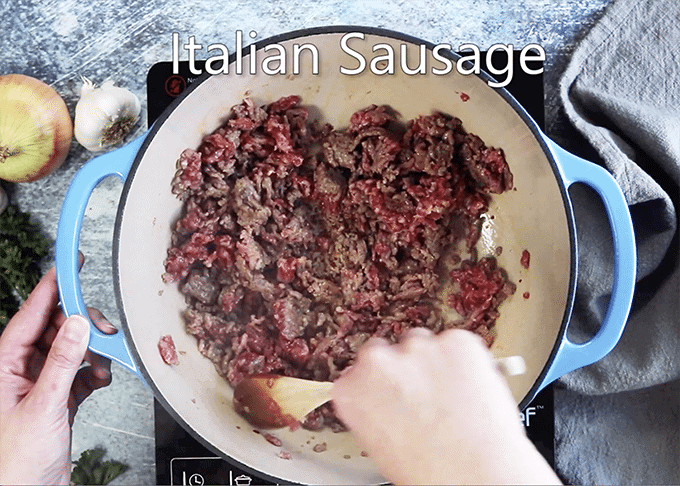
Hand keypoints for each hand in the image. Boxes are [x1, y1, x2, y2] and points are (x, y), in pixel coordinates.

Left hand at [0, 266, 115, 485]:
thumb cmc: (14, 463)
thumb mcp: (42, 406)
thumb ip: (62, 361)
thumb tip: (78, 323)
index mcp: (3, 365)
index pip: (30, 314)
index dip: (51, 286)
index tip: (70, 264)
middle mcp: (20, 370)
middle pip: (56, 328)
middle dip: (82, 326)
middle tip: (102, 330)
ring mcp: (41, 382)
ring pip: (72, 348)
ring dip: (92, 352)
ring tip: (102, 363)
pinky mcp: (59, 396)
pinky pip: (81, 370)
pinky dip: (95, 372)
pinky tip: (100, 379)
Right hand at [331, 328, 561, 484]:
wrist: (477, 475)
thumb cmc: (431, 473)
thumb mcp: (380, 445)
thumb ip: (373, 409)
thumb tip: (385, 400)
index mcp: (351, 390)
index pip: (357, 372)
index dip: (379, 384)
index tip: (392, 394)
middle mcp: (378, 361)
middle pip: (385, 351)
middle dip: (403, 368)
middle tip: (423, 397)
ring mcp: (418, 347)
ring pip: (422, 344)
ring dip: (433, 363)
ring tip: (451, 399)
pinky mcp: (456, 341)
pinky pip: (457, 344)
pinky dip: (464, 362)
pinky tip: (468, 390)